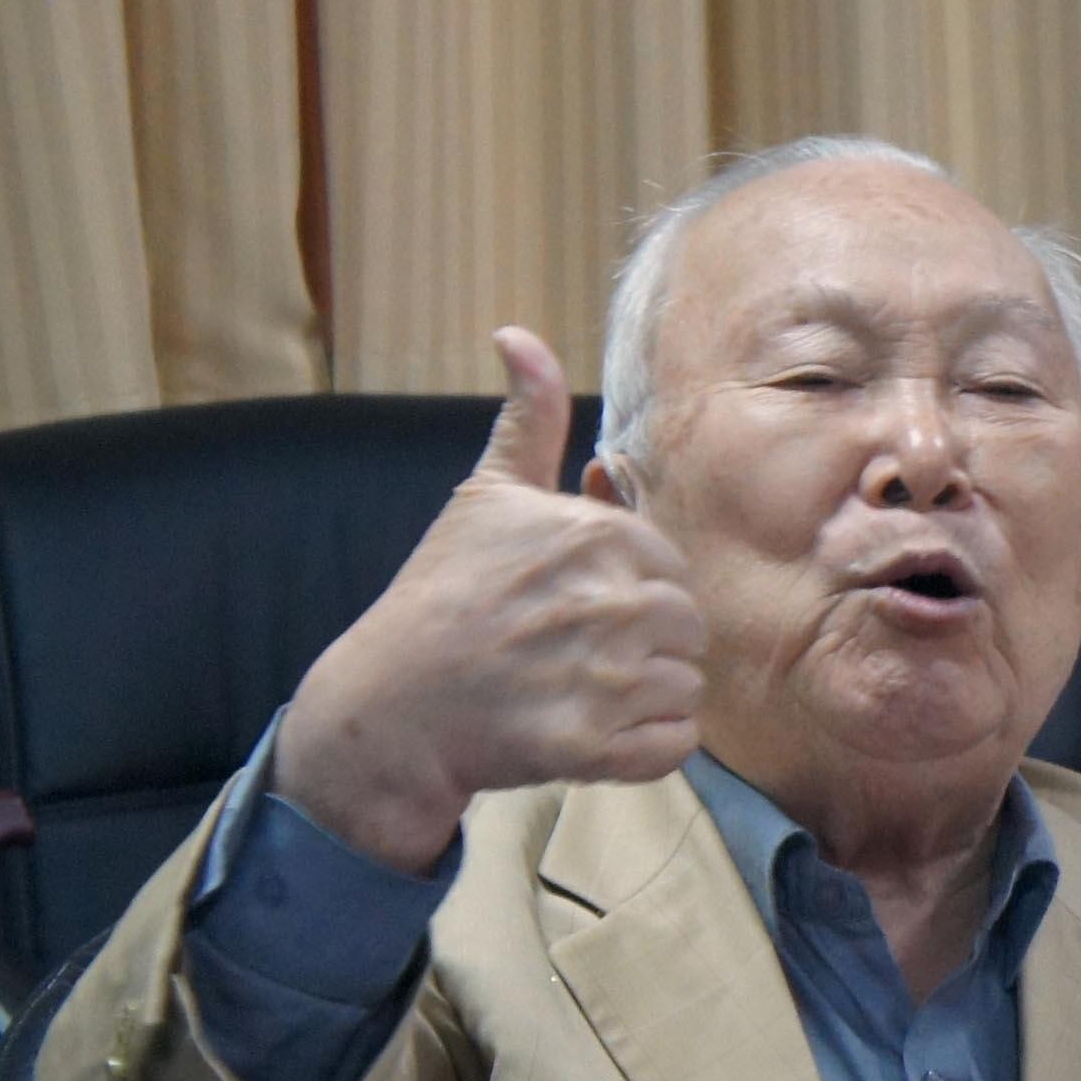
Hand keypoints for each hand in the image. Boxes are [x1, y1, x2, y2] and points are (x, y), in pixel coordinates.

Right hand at [277, 330, 707, 867]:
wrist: (393, 704)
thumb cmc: (446, 595)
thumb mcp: (486, 494)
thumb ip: (529, 418)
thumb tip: (518, 334)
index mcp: (596, 536)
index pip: (670, 569)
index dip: (628, 592)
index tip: (571, 606)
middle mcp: (608, 601)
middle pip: (688, 628)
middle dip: (643, 645)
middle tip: (572, 655)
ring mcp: (603, 677)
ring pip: (686, 686)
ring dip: (643, 696)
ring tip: (576, 691)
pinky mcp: (595, 746)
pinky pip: (676, 742)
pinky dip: (646, 746)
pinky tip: (591, 732)